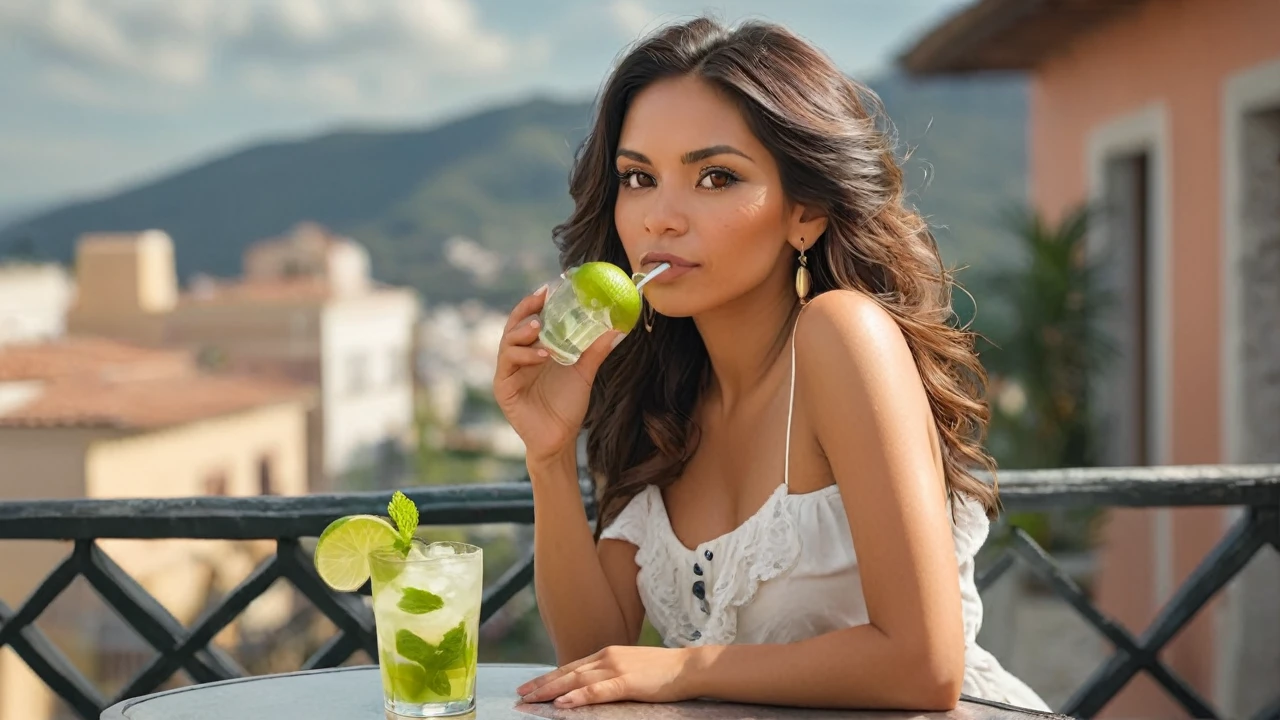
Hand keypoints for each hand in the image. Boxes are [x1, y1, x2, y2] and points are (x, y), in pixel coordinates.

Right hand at [492, 284, 624, 463]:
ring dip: (523, 332)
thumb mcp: (584, 372)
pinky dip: (525, 356)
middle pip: (514, 325)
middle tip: (540, 298)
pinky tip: (542, 355)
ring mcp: (509, 371)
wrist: (559, 438)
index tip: (550, 287)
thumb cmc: (567, 405)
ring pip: (508, 342)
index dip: (536, 302)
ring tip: (540, 327)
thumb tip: (617, 328)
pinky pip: (509, 364)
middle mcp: (518, 356)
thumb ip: (595, 349)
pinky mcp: (503, 387)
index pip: (530, 318)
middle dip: (526, 309)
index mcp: (534, 349)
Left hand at [516, 645, 700, 708]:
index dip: (548, 677)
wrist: (688, 667)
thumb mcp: (631, 668)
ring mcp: (617, 668)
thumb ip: (610, 674)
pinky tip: (563, 703)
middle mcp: (607, 658)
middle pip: (567, 672)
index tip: (530, 686)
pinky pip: (597, 691)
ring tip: (532, 699)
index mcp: (608, 654)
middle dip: (542, 684)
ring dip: (551, 691)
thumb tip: (590, 685)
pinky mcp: (628, 682)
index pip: (571, 666)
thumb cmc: (663, 671)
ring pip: (576, 680)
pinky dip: (578, 696)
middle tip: (521, 695)